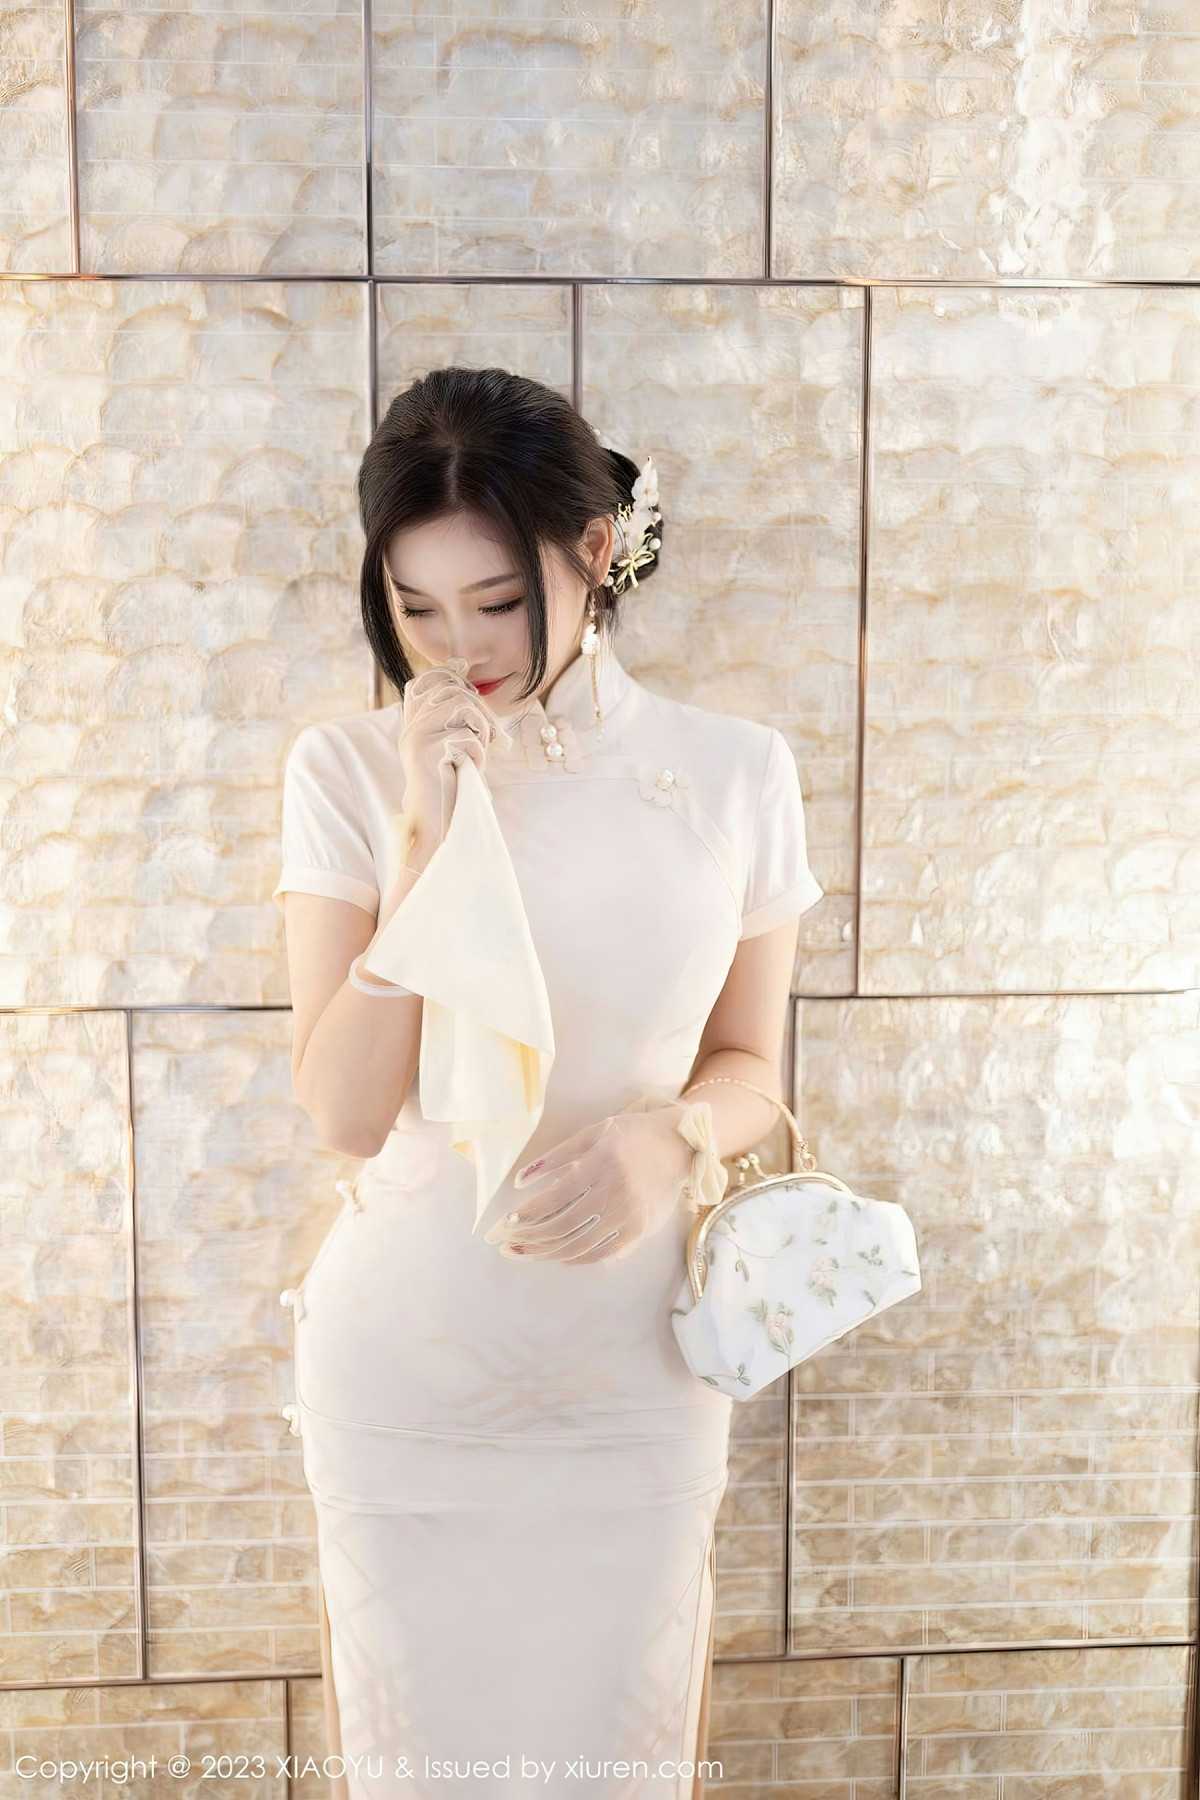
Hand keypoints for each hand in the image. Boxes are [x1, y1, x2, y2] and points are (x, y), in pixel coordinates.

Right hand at [397, 656, 503, 844]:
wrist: (441, 830)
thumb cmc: (455, 790)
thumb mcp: (456, 745)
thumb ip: (458, 713)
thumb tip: (460, 664)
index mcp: (415, 726)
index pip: (429, 679)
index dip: (454, 682)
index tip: (474, 712)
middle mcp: (411, 728)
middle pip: (454, 690)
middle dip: (481, 714)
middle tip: (489, 742)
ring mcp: (416, 738)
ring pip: (463, 707)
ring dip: (481, 735)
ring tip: (473, 760)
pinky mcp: (426, 751)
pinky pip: (467, 736)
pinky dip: (477, 756)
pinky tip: (466, 773)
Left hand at [483, 1099, 696, 1265]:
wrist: (679, 1145)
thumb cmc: (631, 1135)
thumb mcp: (594, 1133)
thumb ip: (556, 1156)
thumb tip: (520, 1181)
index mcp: (602, 1163)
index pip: (556, 1196)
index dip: (529, 1212)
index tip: (507, 1222)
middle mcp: (616, 1191)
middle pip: (564, 1226)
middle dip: (530, 1239)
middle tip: (508, 1245)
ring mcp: (630, 1215)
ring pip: (580, 1245)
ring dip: (548, 1253)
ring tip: (526, 1254)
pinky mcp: (640, 1230)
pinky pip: (603, 1253)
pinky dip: (578, 1258)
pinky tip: (559, 1256)